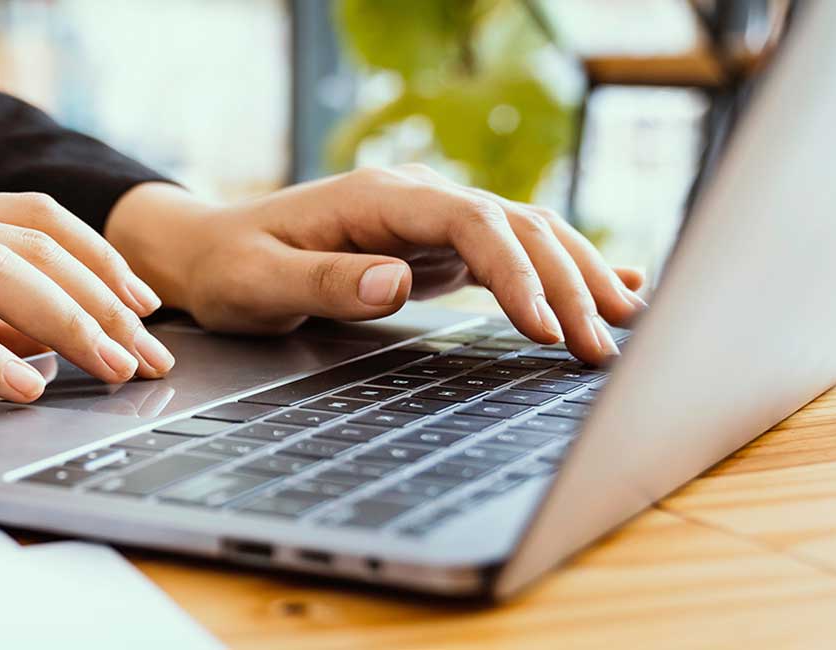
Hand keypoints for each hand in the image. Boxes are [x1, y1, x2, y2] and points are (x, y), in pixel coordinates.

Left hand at [105, 168, 646, 364]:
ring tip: (625, 328)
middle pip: (517, 226)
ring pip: (527, 236)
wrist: (211, 250)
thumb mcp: (260, 282)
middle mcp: (418, 198)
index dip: (516, 273)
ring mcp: (433, 221)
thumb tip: (396, 281)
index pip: (472, 222)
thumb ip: (326, 282)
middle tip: (602, 349)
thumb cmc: (231, 267)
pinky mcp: (437, 249)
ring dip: (577, 278)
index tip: (543, 329)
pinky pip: (513, 254)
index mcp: (380, 197)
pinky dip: (563, 273)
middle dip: (567, 283)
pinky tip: (616, 290)